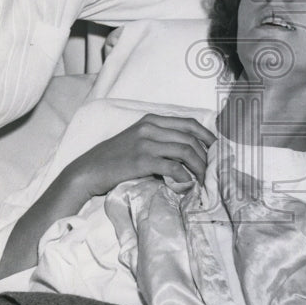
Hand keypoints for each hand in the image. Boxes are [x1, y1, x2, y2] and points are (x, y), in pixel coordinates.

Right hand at [70, 113, 215, 196]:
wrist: (89, 170)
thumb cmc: (114, 158)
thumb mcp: (137, 139)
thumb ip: (159, 139)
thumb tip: (187, 150)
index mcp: (150, 120)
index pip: (189, 123)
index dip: (207, 136)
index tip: (217, 149)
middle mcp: (149, 127)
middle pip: (190, 138)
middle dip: (206, 155)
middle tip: (213, 170)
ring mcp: (145, 143)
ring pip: (185, 151)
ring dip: (199, 167)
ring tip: (204, 180)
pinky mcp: (141, 161)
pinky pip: (172, 167)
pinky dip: (184, 176)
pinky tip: (187, 184)